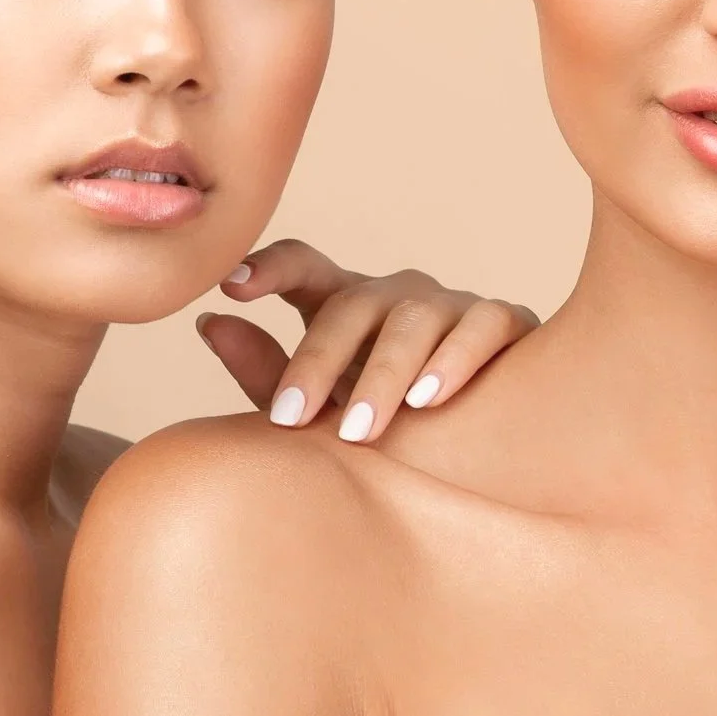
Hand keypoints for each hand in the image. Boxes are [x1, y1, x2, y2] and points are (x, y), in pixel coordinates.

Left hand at [194, 239, 539, 442]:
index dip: (270, 268)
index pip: (304, 266)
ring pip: (414, 319)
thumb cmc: (390, 424)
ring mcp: (452, 304)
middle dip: (319, 361)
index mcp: (346, 304)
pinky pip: (483, 326)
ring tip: (359, 429)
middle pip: (352, 304)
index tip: (231, 287)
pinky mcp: (506, 321)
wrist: (484, 449)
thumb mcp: (321, 406)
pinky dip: (456, 360)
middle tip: (292, 418)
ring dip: (384, 375)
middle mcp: (397, 294)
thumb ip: (265, 370)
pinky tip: (430, 400)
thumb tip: (210, 321)